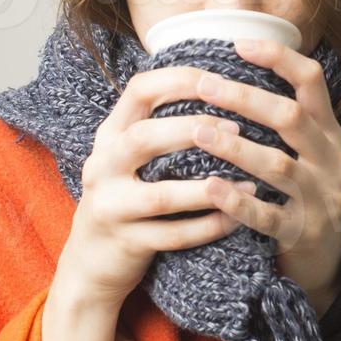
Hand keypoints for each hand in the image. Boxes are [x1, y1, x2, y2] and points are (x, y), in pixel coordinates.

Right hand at [52, 65, 258, 308]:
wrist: (92, 261)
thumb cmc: (127, 194)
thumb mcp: (129, 154)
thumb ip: (160, 122)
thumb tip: (219, 82)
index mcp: (110, 135)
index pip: (139, 91)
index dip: (180, 80)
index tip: (220, 80)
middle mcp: (103, 166)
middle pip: (144, 137)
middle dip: (193, 130)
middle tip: (238, 130)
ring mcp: (111, 207)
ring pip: (161, 195)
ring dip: (208, 188)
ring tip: (248, 182)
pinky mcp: (126, 243)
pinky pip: (173, 236)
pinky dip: (208, 227)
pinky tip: (237, 218)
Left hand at [189, 37, 340, 312]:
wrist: (323, 264)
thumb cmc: (298, 197)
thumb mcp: (304, 154)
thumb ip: (282, 119)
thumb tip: (231, 68)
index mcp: (329, 134)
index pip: (313, 82)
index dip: (279, 59)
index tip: (238, 45)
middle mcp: (332, 161)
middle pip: (291, 118)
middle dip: (245, 98)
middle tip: (203, 85)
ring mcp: (321, 199)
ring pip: (279, 166)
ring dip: (235, 147)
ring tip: (198, 133)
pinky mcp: (304, 234)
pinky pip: (269, 216)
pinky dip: (237, 200)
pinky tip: (208, 188)